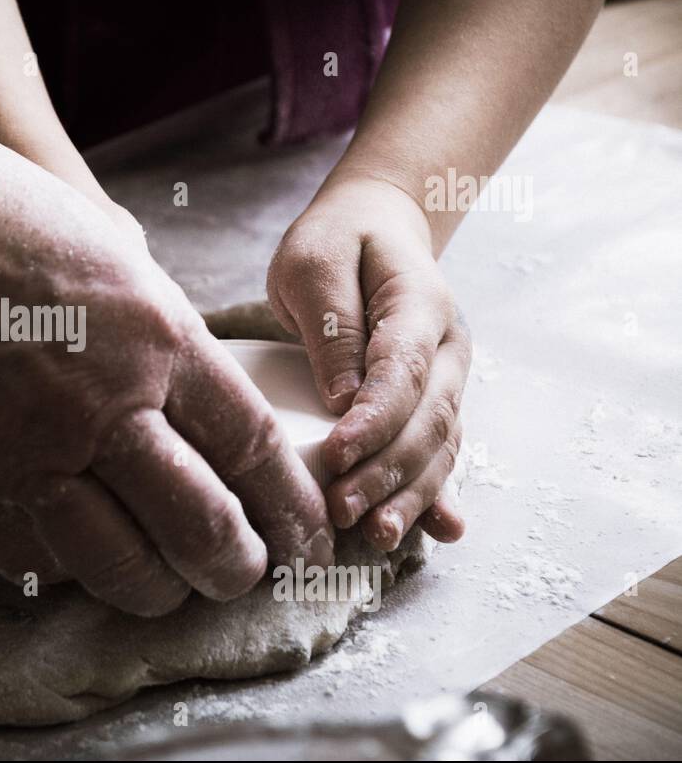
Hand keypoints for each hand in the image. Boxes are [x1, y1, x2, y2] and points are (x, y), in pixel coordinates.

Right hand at [0, 96, 332, 614]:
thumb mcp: (105, 249)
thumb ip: (157, 332)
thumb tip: (191, 401)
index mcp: (156, 336)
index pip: (256, 450)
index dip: (292, 510)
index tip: (303, 536)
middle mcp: (104, 406)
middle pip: (205, 529)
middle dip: (239, 569)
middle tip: (243, 574)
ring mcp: (27, 454)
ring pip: (123, 569)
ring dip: (159, 589)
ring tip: (166, 583)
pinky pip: (38, 563)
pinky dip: (71, 569)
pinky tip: (81, 552)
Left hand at [266, 176, 469, 550]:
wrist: (376, 226)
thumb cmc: (338, 242)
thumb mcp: (315, 263)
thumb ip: (331, 325)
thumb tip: (341, 398)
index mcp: (421, 305)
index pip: (404, 371)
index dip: (374, 419)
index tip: (337, 454)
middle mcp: (448, 349)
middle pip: (427, 420)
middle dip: (386, 472)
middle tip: (342, 509)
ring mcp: (448, 380)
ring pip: (438, 447)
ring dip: (409, 495)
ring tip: (377, 536)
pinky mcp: (432, 404)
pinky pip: (438, 454)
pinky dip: (436, 494)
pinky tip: (440, 532)